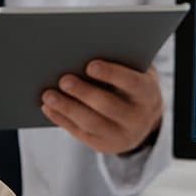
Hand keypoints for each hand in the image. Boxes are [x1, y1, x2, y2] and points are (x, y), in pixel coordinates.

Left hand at [41, 61, 162, 154]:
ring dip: (67, 108)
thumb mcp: (136, 72)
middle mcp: (138, 118)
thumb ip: (121, 62)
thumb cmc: (132, 85)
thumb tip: (86, 50)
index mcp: (148, 94)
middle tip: (64, 80)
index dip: (112, 74)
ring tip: (48, 95)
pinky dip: (62, 119)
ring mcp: (121, 135)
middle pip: (108, 106)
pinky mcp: (103, 145)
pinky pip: (80, 133)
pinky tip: (48, 107)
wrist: (143, 120)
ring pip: (91, 123)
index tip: (90, 65)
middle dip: (84, 93)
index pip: (132, 84)